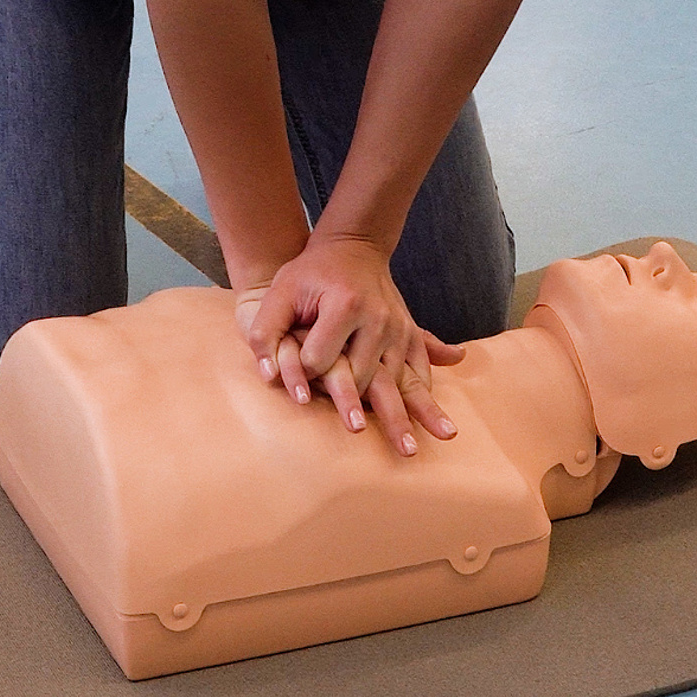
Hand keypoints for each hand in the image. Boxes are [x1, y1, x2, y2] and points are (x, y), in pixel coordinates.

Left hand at [238, 231, 463, 454]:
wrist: (353, 247)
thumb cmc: (309, 273)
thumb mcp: (281, 292)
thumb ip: (266, 331)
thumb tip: (266, 375)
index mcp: (345, 306)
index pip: (321, 359)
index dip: (303, 370)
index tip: (299, 374)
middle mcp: (378, 320)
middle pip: (364, 378)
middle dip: (365, 410)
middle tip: (370, 441)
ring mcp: (398, 327)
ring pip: (397, 380)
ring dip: (405, 415)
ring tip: (411, 448)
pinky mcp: (409, 332)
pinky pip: (419, 368)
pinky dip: (422, 394)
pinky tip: (430, 420)